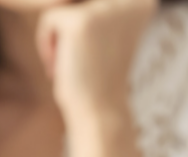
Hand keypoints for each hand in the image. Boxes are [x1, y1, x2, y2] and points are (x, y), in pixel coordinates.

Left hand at [36, 0, 156, 119]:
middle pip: (76, 3)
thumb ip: (97, 12)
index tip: (100, 54)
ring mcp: (104, 9)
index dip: (86, 30)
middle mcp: (128, 1)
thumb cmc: (99, 79)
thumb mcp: (106, 34)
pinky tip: (64, 66)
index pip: (90, 3)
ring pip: (61, 10)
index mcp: (140, 2)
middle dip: (71, 34)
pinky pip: (48, 20)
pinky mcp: (80, 20)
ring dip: (59, 40)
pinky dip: (47, 45)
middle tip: (85, 63)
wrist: (101, 113)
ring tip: (76, 64)